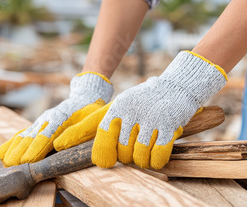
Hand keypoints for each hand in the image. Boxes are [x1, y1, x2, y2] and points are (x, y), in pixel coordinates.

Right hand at [0, 72, 112, 165]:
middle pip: (30, 137)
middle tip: (10, 168)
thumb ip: (78, 133)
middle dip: (20, 153)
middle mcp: (47, 119)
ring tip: (1, 165)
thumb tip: (59, 146)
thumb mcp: (92, 119)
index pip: (47, 135)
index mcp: (61, 118)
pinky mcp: (36, 125)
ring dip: (11, 151)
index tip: (28, 160)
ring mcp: (39, 122)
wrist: (86, 96)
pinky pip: (19, 135)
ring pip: (22, 137)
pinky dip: (8, 146)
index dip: (37, 148)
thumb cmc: (91, 111)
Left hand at [54, 51, 226, 168]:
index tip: (68, 149)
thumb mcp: (123, 104)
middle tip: (134, 148)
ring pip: (138, 156)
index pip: (97, 127)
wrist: (178, 87)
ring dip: (142, 160)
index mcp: (118, 107)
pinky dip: (156, 160)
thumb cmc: (146, 100)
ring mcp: (150, 119)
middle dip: (126, 157)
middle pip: (120, 151)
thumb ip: (106, 122)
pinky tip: (157, 154)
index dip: (82, 140)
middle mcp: (131, 112)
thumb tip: (86, 147)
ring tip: (146, 149)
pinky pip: (157, 156)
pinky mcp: (168, 127)